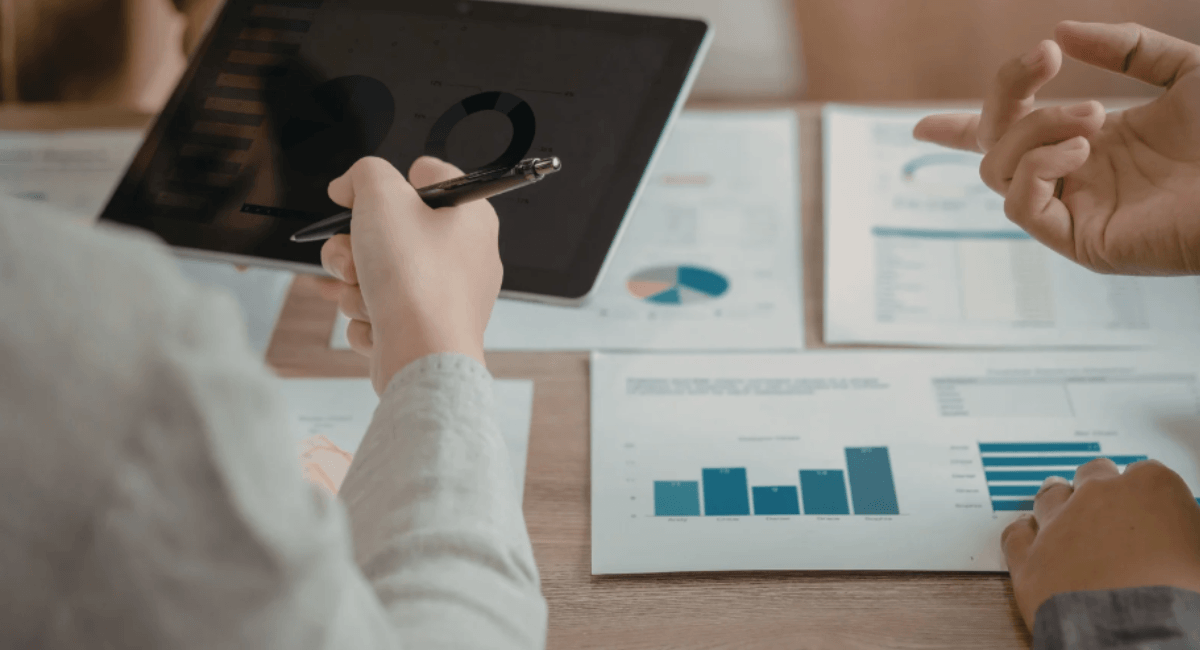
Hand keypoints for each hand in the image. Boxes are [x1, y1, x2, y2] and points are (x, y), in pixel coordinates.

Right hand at [320, 156, 502, 393]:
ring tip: (366, 295)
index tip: (357, 195)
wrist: (423, 356)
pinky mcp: (426, 328)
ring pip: (378, 274)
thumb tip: (350, 184)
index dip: (386, 183)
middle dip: (356, 245)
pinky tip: (377, 324)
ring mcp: (446, 295)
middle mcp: (465, 254)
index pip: (427, 177)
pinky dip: (369, 317)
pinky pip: (381, 311)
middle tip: (355, 256)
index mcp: (470, 216)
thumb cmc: (416, 281)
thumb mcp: (383, 198)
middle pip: (392, 231)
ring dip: (356, 284)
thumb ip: (365, 174)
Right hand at [914, 22, 1199, 274]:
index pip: (1011, 139)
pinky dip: (1038, 167)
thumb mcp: (1184, 70)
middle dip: (1004, 95)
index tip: (920, 127)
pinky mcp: (1080, 241)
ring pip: (998, 169)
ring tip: (1095, 114)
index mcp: (1093, 144)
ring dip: (1034, 128)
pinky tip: (1083, 149)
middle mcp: (1074, 179)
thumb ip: (1125, 47)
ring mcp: (1074, 211)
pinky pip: (1021, 205)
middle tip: (1042, 58)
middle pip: (991, 143)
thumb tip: (1060, 31)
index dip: (961, 129)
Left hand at [1001, 458, 1199, 628]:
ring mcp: (1058, 524)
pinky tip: (1028, 534)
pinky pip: (1016, 533)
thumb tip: (1175, 539)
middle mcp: (1099, 496)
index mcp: (1151, 488)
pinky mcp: (1028, 558)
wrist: (1141, 639)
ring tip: (1064, 514)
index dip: (1146, 493)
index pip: (1146, 473)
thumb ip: (1182, 533)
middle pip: (1093, 475)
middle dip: (1098, 487)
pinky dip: (1023, 532)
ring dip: (1058, 503)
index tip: (1147, 506)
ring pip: (1051, 496)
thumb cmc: (1183, 598)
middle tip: (1104, 506)